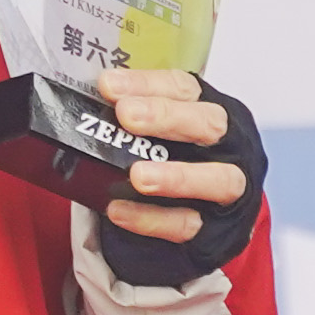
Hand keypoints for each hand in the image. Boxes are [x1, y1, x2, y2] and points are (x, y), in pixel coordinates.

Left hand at [94, 66, 248, 246]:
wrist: (196, 222)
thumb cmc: (173, 165)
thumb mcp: (159, 137)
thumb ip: (133, 123)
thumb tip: (86, 107)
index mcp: (209, 113)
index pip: (184, 90)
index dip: (148, 84)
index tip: (109, 85)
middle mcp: (227, 147)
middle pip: (208, 124)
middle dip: (166, 117)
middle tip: (126, 115)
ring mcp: (227, 190)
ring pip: (218, 179)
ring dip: (177, 177)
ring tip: (137, 176)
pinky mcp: (216, 229)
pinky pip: (188, 225)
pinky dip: (153, 219)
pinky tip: (120, 211)